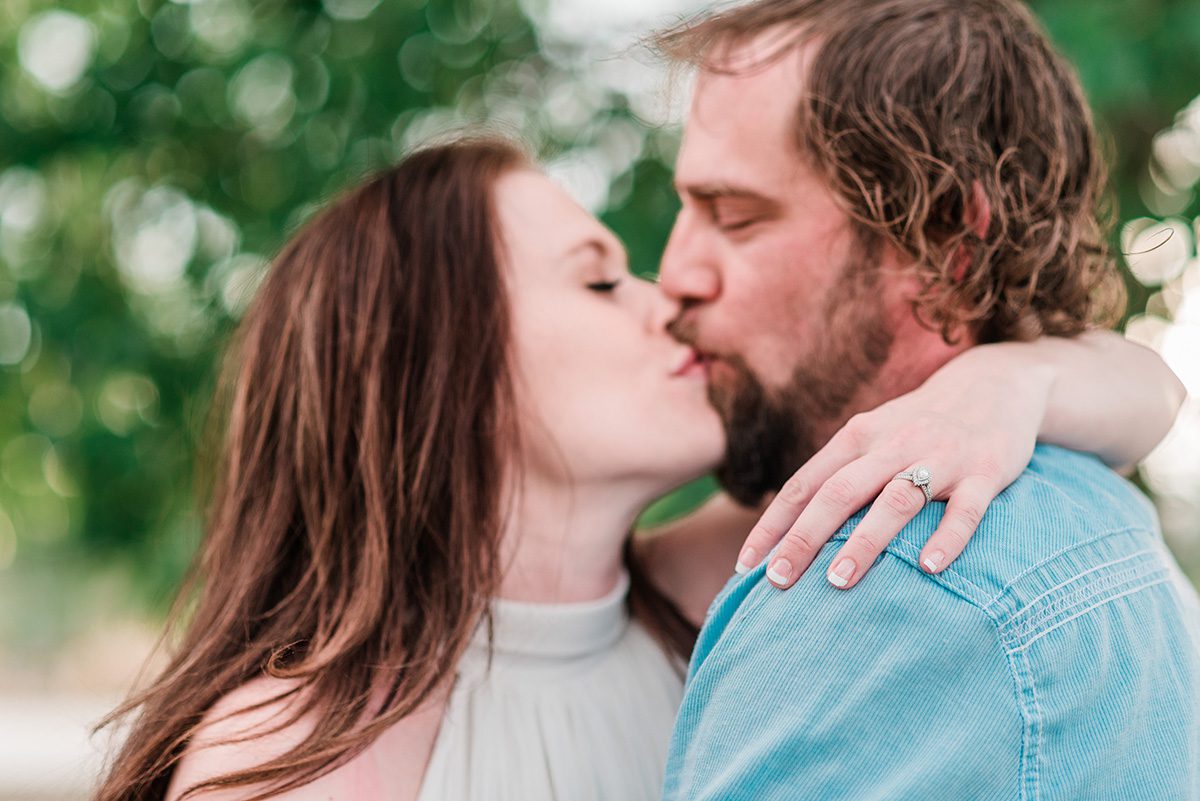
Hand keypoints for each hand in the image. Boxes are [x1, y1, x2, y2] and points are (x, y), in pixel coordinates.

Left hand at [735, 343, 1055, 589]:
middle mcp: (892, 445)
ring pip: (895, 499)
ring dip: (865, 541)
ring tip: (839, 582)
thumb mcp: (873, 436)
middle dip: (804, 538)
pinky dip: (947, 537)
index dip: (772, 525)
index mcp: (857, 437)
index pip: (803, 485)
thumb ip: (838, 474)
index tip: (745, 566)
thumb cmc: (920, 423)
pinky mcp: (986, 470)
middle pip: (838, 492)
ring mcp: (940, 457)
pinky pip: (966, 509)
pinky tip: (929, 568)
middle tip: (777, 581)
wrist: (996, 382)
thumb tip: (789, 529)